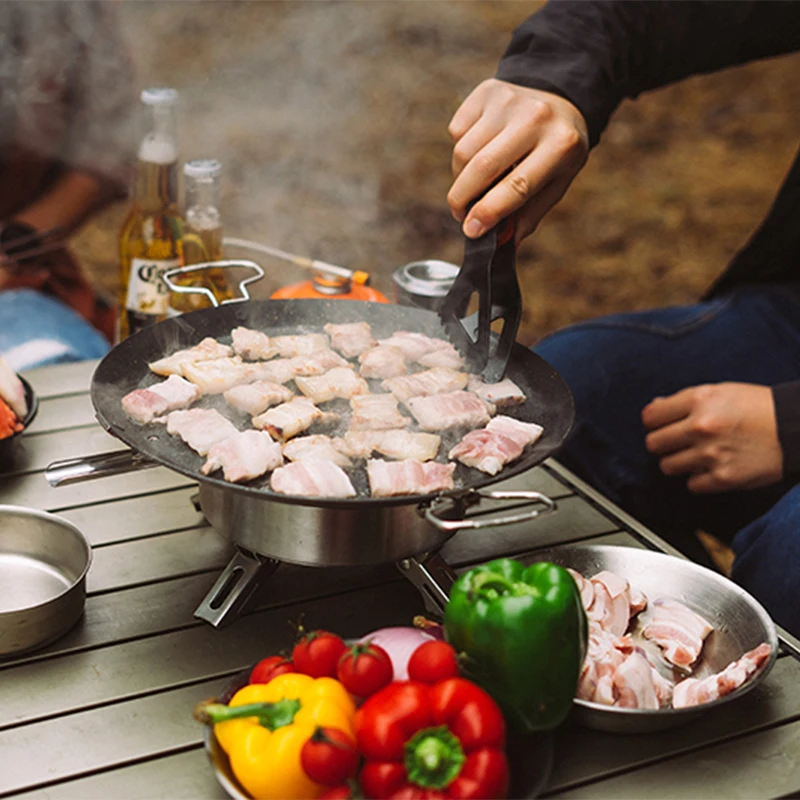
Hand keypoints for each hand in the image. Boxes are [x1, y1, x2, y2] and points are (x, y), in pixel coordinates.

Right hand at [447, 79, 588, 244]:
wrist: (559, 96)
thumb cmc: (556, 150)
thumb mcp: (557, 182)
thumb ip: (529, 215)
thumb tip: (500, 245)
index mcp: (560, 145)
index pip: (517, 185)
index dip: (489, 212)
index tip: (470, 230)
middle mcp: (535, 118)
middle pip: (481, 167)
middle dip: (462, 199)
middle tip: (461, 215)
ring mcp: (509, 100)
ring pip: (462, 151)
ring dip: (460, 177)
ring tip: (473, 184)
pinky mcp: (486, 91)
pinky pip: (457, 130)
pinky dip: (460, 149)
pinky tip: (479, 149)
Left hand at [642, 383, 782, 493]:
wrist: (795, 428)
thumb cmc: (759, 407)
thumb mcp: (721, 392)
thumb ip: (685, 400)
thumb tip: (654, 408)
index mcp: (699, 400)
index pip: (650, 417)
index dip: (654, 422)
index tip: (661, 426)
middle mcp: (701, 427)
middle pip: (654, 443)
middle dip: (663, 444)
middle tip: (677, 443)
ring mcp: (710, 453)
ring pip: (668, 466)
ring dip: (678, 463)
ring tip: (696, 456)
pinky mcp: (723, 477)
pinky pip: (691, 485)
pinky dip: (699, 479)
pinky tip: (712, 468)